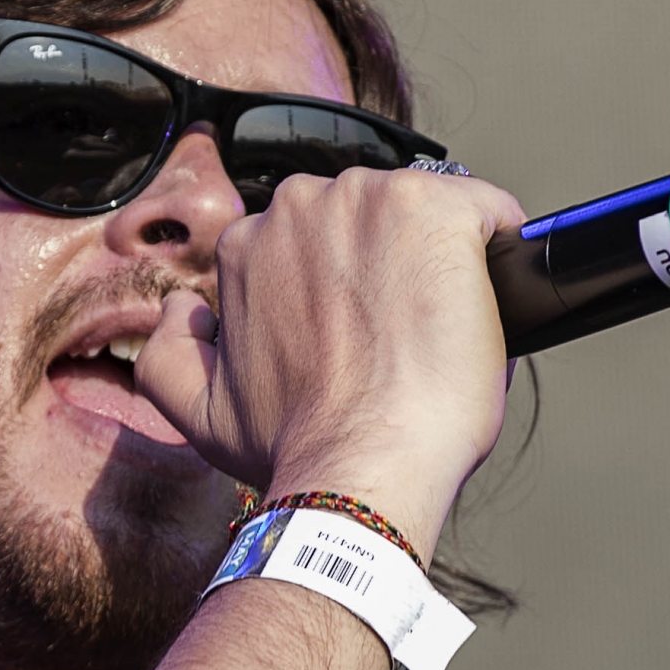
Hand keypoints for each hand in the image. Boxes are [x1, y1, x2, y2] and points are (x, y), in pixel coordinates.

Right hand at [132, 166, 526, 555]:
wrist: (362, 468)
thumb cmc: (293, 449)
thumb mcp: (198, 413)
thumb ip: (169, 352)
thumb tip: (180, 310)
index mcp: (249, 242)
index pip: (319, 242)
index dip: (352, 289)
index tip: (367, 333)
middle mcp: (302, 204)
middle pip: (372, 219)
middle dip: (392, 267)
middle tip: (405, 338)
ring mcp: (370, 200)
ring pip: (428, 215)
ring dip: (441, 261)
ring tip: (442, 330)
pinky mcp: (436, 210)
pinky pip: (488, 212)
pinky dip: (501, 249)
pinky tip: (491, 298)